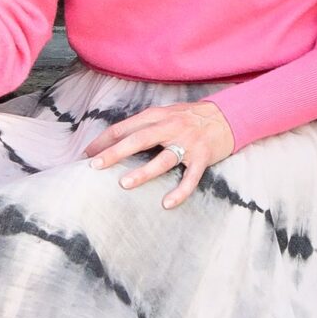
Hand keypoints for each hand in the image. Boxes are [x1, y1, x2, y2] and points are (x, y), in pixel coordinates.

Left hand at [86, 99, 234, 210]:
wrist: (229, 115)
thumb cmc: (191, 117)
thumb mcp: (166, 113)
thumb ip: (144, 125)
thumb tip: (116, 140)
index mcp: (157, 116)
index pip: (125, 128)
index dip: (104, 140)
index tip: (87, 154)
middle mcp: (171, 127)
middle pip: (137, 140)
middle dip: (114, 153)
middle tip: (94, 166)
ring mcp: (187, 143)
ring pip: (162, 159)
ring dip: (143, 172)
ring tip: (124, 183)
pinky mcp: (203, 157)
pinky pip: (190, 178)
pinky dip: (180, 191)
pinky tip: (167, 203)